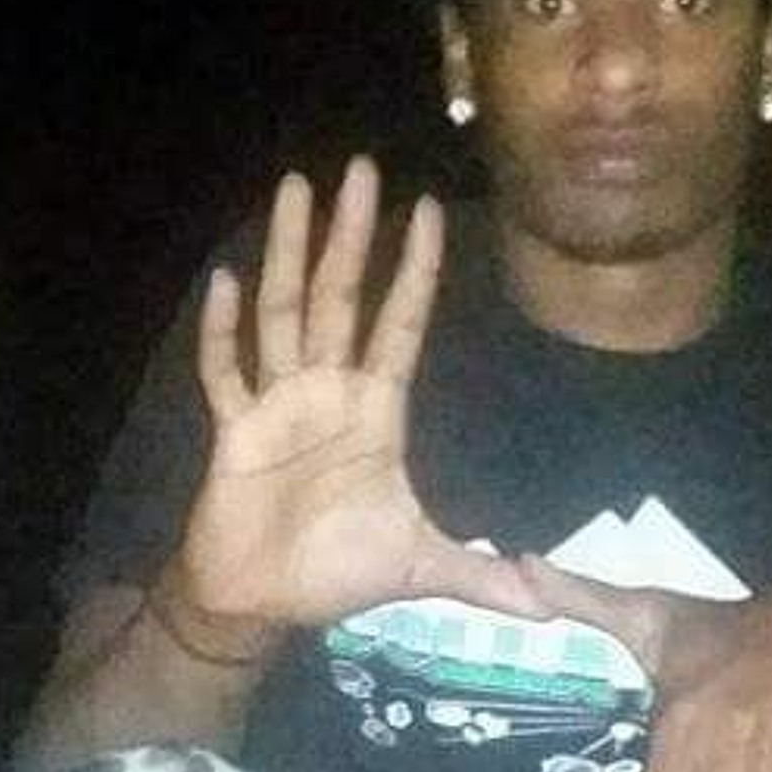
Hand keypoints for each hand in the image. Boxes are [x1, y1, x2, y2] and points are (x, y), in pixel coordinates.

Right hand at [174, 158, 543, 636]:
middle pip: (340, 297)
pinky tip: (225, 278)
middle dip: (351, 234)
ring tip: (294, 187)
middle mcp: (328, 391)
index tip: (428, 208)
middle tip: (360, 165)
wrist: (262, 604)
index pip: (401, 323)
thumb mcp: (421, 571)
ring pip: (283, 311)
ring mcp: (277, 403)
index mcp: (376, 411)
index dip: (415, 269)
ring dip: (288, 251)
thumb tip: (549, 606)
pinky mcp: (234, 429)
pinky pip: (225, 371)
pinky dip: (222, 330)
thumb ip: (483, 579)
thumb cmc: (336, 574)